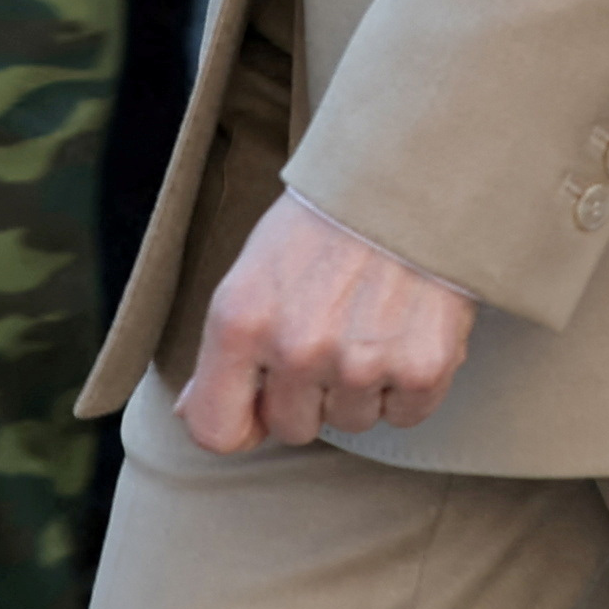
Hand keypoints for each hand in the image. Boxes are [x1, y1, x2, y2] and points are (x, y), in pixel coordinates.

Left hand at [178, 187, 475, 454]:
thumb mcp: (253, 272)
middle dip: (310, 395)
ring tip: (371, 322)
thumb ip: (224, 347)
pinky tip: (406, 331)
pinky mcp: (421, 368)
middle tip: (332, 334)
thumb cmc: (323, 222)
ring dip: (361, 387)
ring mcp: (360, 363)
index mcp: (241, 322)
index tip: (259, 407)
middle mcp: (296, 349)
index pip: (216, 431)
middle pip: (294, 429)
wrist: (409, 178)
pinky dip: (409, 385)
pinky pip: (406, 415)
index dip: (241, 424)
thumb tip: (187, 412)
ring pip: (353, 422)